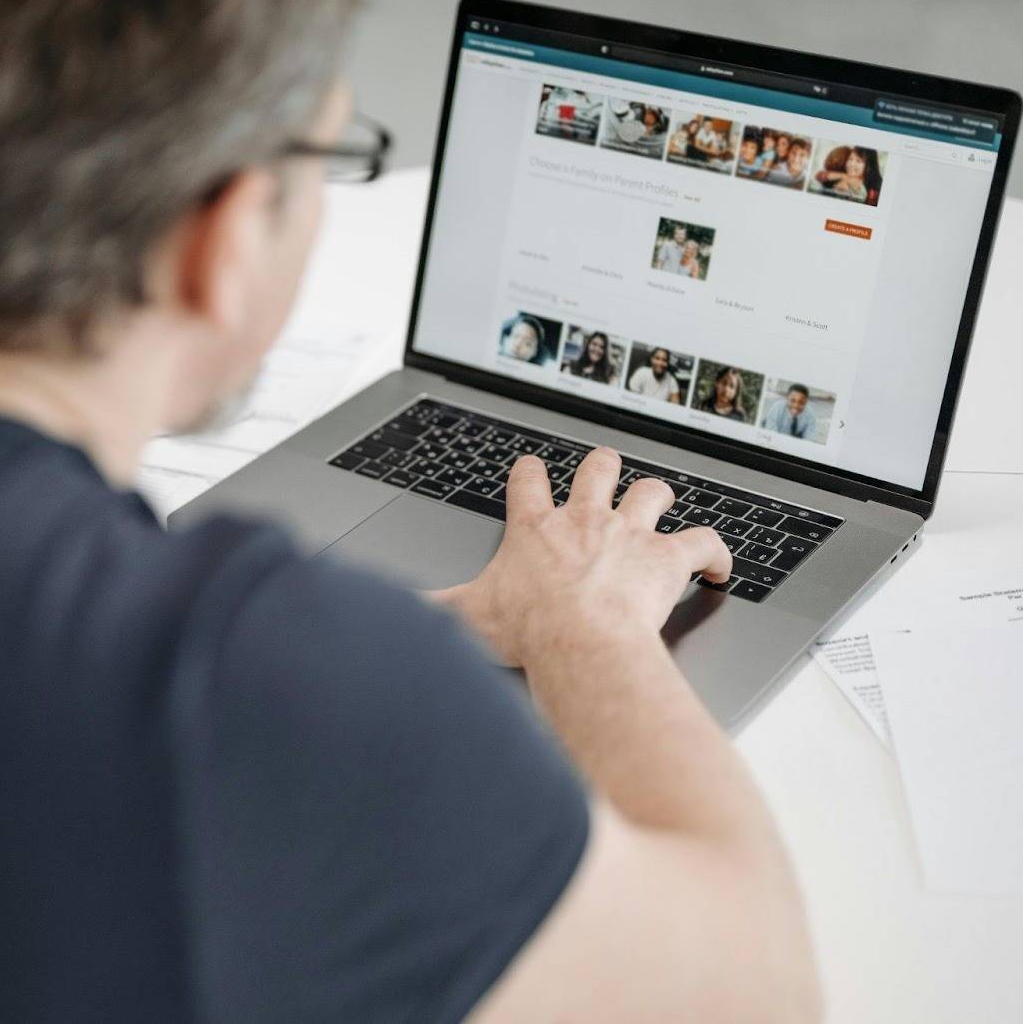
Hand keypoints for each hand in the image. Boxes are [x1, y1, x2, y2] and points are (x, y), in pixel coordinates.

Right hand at [435, 449, 732, 668]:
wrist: (577, 642)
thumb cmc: (526, 630)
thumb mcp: (464, 617)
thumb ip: (429, 608)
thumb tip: (393, 611)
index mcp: (535, 528)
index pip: (529, 480)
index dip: (530, 474)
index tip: (531, 473)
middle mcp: (584, 519)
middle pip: (598, 468)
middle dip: (602, 469)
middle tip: (604, 476)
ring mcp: (629, 534)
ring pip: (652, 492)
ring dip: (657, 499)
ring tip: (661, 507)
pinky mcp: (667, 558)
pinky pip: (704, 543)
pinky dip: (716, 553)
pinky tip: (719, 567)